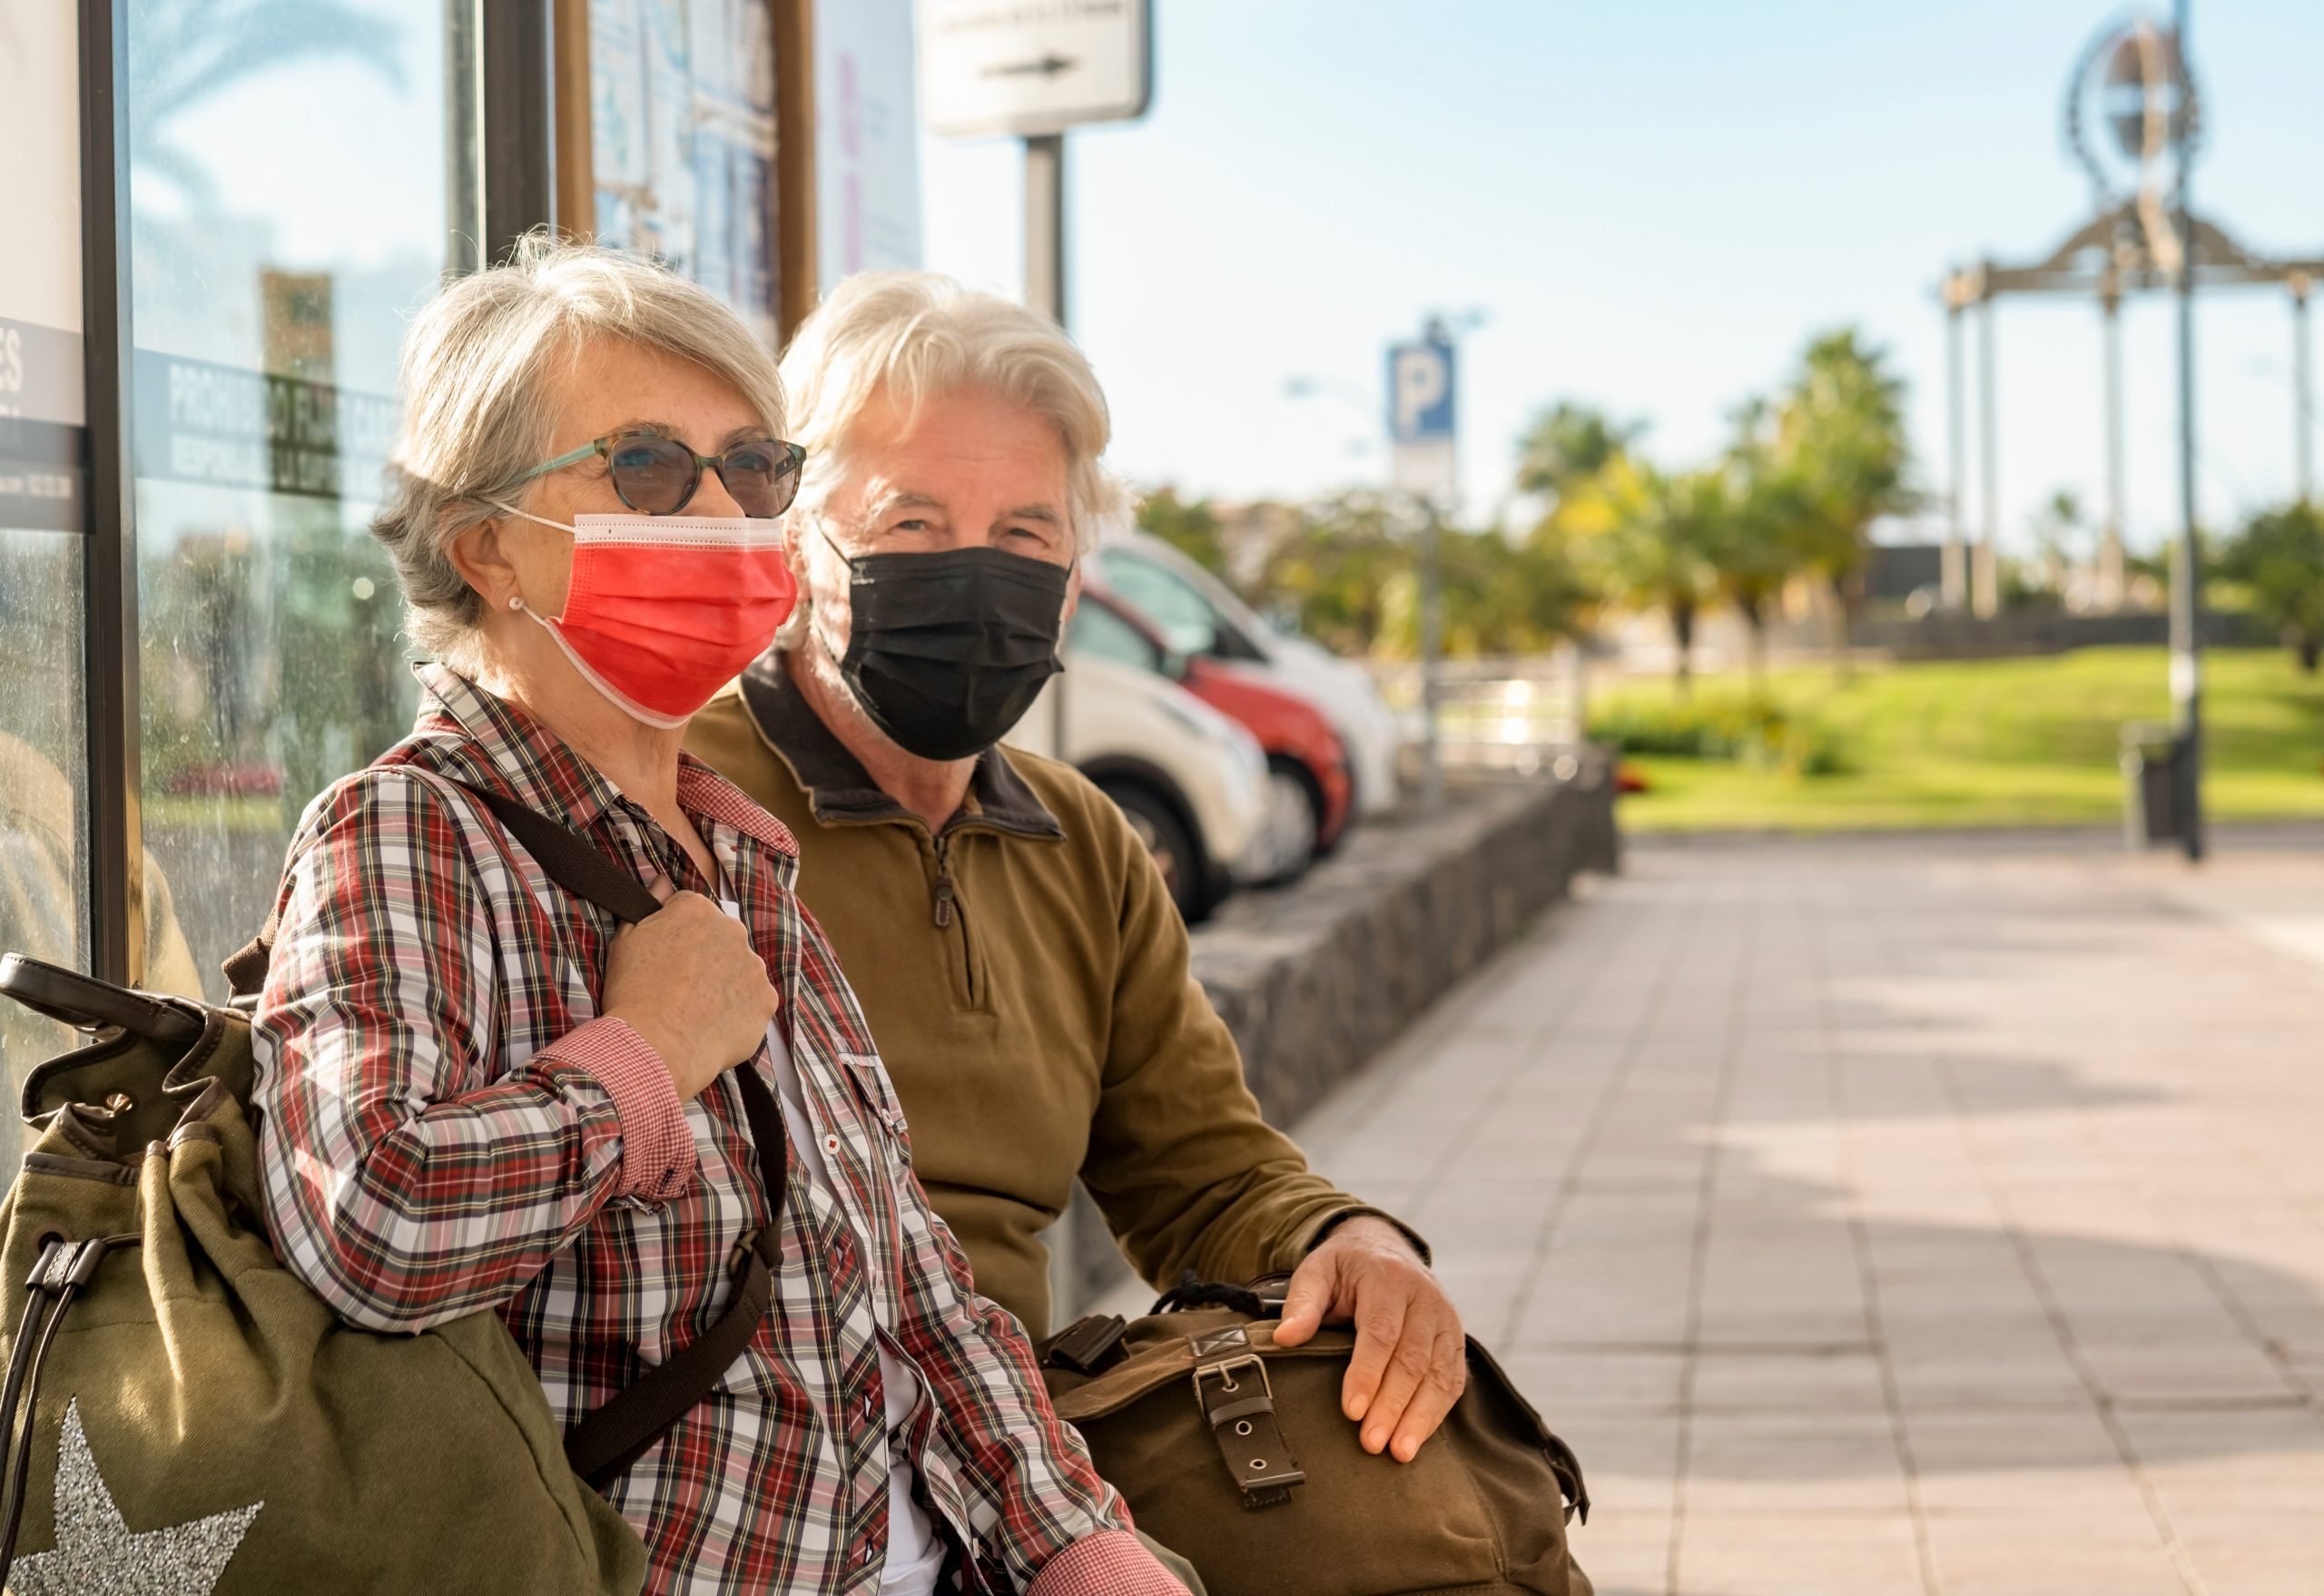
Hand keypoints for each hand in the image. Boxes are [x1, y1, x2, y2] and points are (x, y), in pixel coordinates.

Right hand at [602, 876, 778, 1100]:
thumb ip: (650, 904)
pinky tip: (713, 1026)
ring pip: (739, 970)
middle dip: (705, 957)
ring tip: (696, 1011)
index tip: (665, 959)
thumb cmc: (633, 993)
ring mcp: (754, 965)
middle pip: (720, 939)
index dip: (675, 936)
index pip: (691, 912)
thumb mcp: (626, 940)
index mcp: (697, 908)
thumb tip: (663, 882)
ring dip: (724, 984)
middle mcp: (732, 929)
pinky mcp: (766, 999)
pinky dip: (738, 1012)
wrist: (655, 1045)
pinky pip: (753, 1001)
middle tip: (680, 988)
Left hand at [1273, 1216, 1464, 1461]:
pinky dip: (1437, 1413)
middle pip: (1412, 1359)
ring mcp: (1446, 1320)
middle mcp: (1424, 1299)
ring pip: (1438, 1374)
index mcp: (1388, 1279)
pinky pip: (1453, 1381)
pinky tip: (1419, 1438)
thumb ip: (1302, 1302)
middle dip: (1392, 1405)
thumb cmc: (1346, 1267)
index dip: (1367, 1373)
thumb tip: (1285, 1338)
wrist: (1384, 1248)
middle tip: (1372, 1443)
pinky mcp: (1455, 1340)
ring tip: (1400, 1452)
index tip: (1352, 1410)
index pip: (1380, 1332)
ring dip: (1419, 1417)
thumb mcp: (1318, 1271)